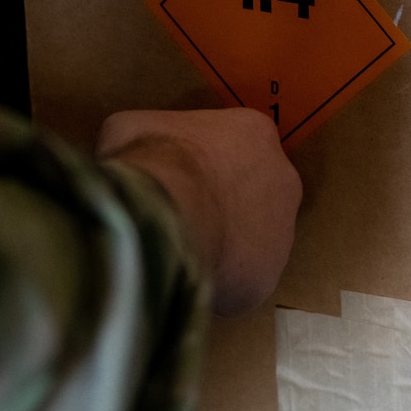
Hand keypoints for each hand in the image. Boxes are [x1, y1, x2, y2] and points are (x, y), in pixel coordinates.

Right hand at [97, 108, 300, 314]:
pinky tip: (182, 278)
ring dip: (219, 245)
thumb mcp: (128, 128)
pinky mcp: (266, 278)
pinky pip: (237, 282)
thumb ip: (142, 138)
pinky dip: (213, 282)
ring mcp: (282, 233)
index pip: (236, 145)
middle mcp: (283, 179)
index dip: (204, 163)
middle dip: (220, 205)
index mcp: (254, 133)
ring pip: (249, 242)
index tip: (177, 176)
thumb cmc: (151, 163)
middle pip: (251, 193)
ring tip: (177, 250)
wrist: (164, 216)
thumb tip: (128, 156)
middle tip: (181, 216)